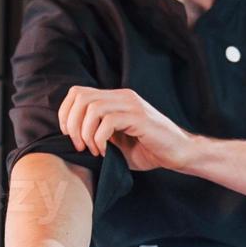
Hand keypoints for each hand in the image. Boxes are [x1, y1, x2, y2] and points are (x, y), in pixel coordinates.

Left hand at [58, 86, 195, 171]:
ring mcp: (132, 105)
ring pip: (92, 108)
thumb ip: (98, 133)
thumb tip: (73, 135)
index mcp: (116, 98)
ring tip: (93, 150)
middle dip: (72, 124)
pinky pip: (108, 122)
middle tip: (79, 145)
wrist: (179, 154)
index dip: (66, 113)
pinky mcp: (140, 117)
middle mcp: (123, 96)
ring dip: (86, 133)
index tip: (69, 135)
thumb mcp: (117, 141)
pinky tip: (106, 152)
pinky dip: (100, 139)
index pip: (78, 92)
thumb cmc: (149, 150)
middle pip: (81, 97)